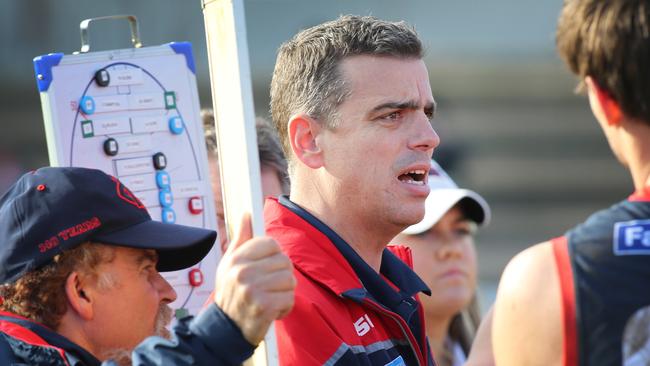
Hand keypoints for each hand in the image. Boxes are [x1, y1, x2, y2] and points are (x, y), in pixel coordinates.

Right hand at [214, 213, 295, 344]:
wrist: (225, 329)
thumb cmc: (230, 293)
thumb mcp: (229, 264)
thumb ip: (241, 239)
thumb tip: (246, 214)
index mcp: (236, 258)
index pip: (271, 244)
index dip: (274, 256)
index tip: (267, 267)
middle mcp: (243, 272)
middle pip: (284, 261)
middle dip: (281, 275)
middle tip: (268, 287)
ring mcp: (253, 289)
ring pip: (290, 280)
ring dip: (285, 292)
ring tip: (270, 298)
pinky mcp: (264, 306)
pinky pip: (290, 298)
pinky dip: (285, 306)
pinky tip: (272, 310)